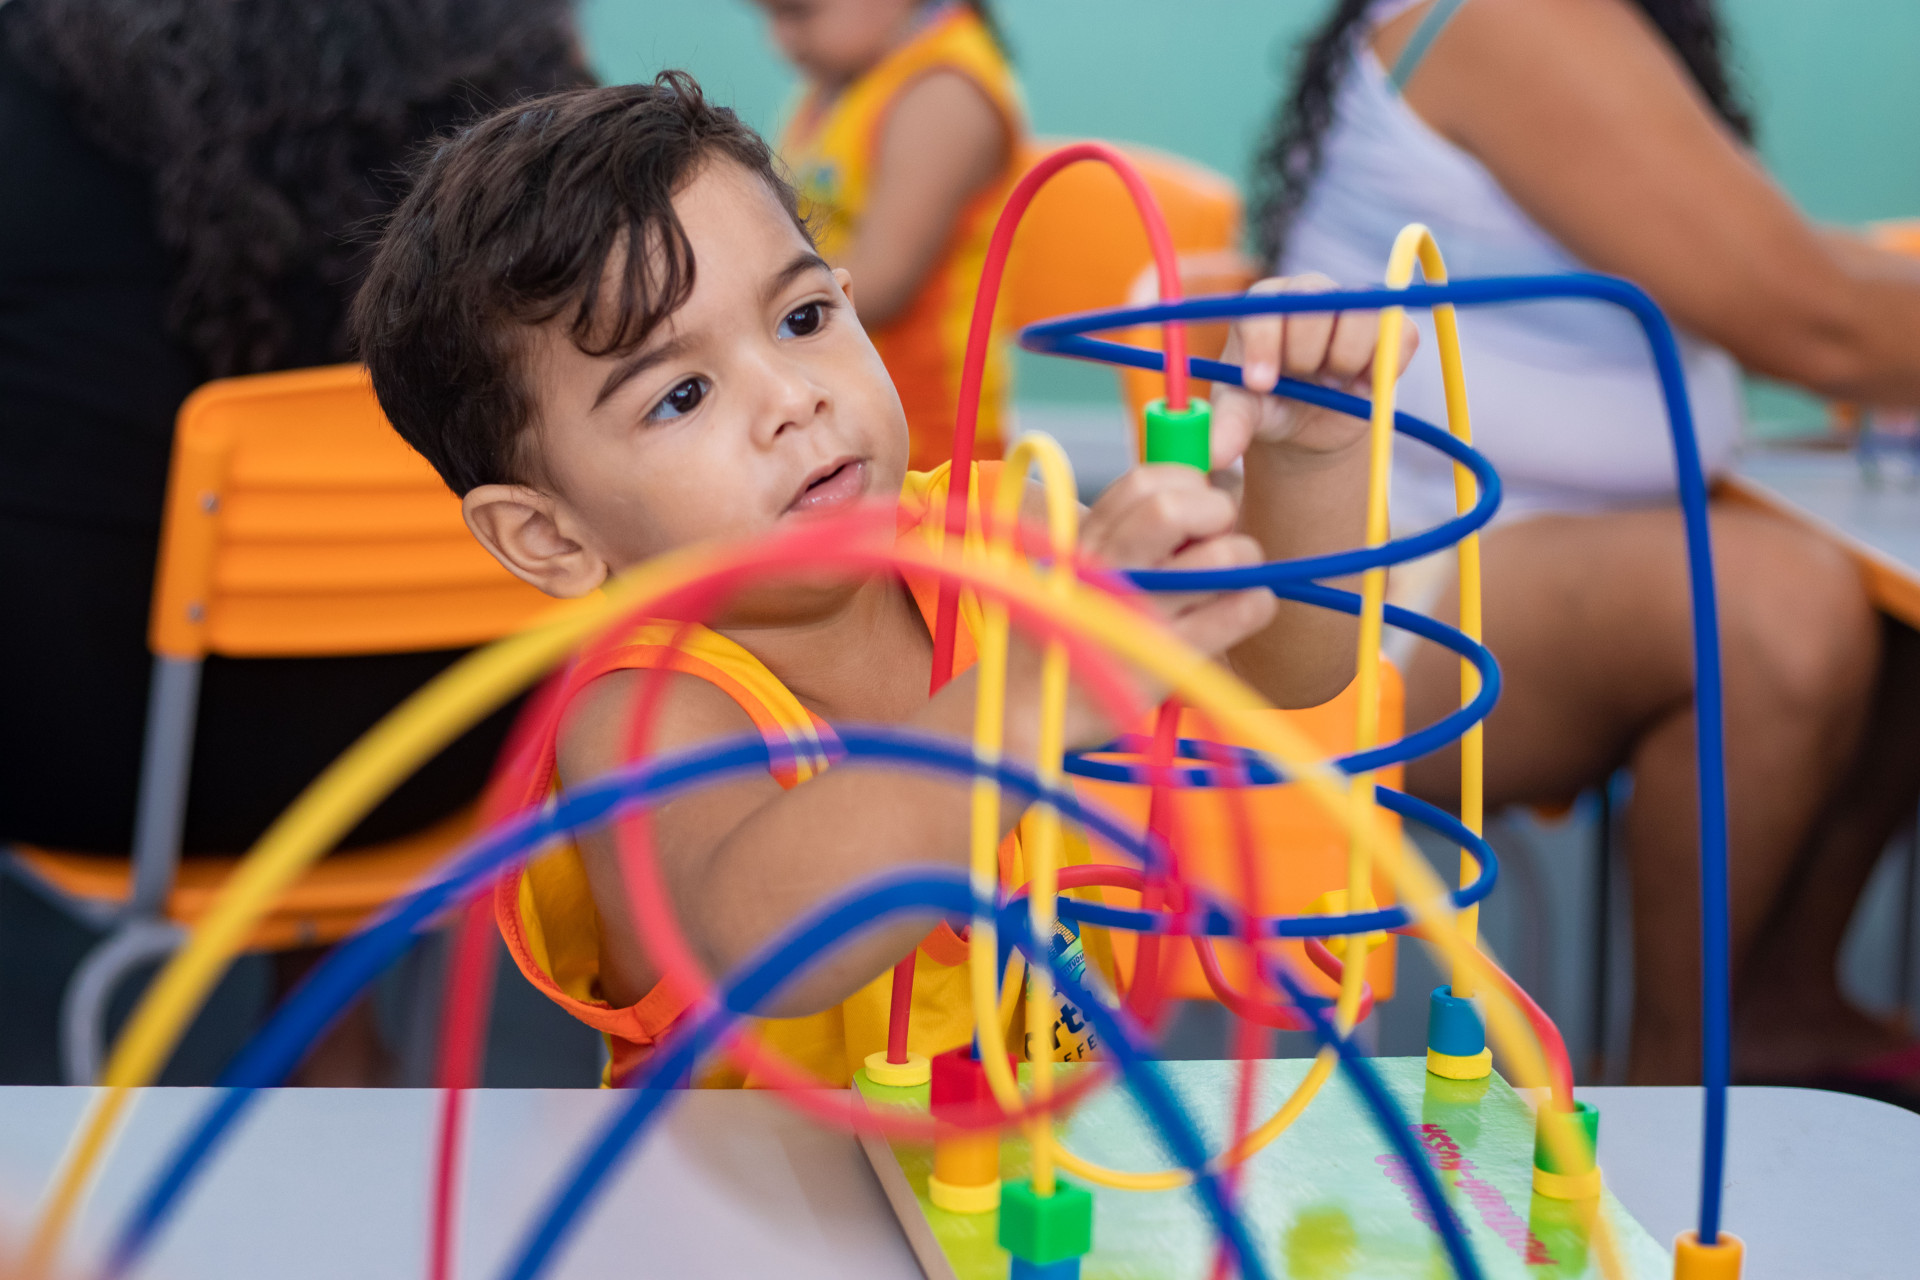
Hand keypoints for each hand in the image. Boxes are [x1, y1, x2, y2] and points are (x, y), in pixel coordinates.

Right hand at [1015, 465, 1272, 747]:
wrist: (1030, 711)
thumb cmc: (1069, 633)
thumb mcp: (1076, 569)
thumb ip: (1121, 533)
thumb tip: (1197, 498)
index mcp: (1085, 542)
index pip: (1143, 482)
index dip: (1185, 481)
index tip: (1197, 499)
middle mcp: (1107, 571)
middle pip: (1172, 510)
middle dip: (1215, 510)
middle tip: (1219, 533)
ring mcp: (1138, 616)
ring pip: (1219, 560)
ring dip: (1245, 559)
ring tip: (1236, 576)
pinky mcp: (1167, 660)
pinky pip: (1236, 613)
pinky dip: (1255, 604)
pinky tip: (1250, 606)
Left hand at [1211, 273, 1418, 467]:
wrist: (1306, 425)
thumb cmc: (1267, 406)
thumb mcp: (1242, 415)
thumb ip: (1229, 426)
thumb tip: (1214, 454)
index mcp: (1263, 303)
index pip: (1265, 306)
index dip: (1265, 344)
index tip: (1262, 383)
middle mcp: (1309, 291)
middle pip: (1316, 300)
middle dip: (1306, 354)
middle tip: (1300, 378)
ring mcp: (1354, 304)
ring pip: (1362, 316)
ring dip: (1345, 361)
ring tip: (1328, 380)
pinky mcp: (1392, 327)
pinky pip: (1401, 336)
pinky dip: (1381, 368)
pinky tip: (1359, 384)